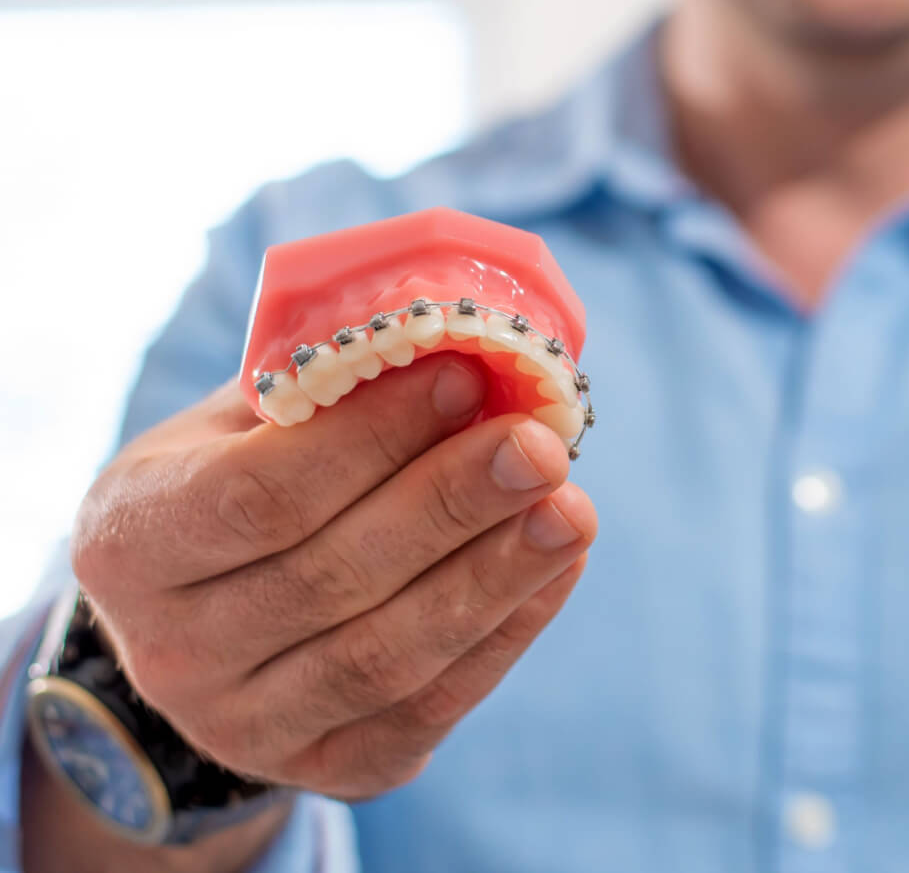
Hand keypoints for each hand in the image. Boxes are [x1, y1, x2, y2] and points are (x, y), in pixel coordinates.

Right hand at [69, 354, 595, 800]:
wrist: (205, 626)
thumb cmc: (236, 486)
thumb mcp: (241, 426)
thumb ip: (327, 389)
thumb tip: (457, 345)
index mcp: (131, 542)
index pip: (260, 496)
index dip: (371, 439)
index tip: (464, 378)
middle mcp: (173, 652)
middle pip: (332, 578)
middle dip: (451, 505)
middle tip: (540, 446)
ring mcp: (245, 727)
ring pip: (386, 656)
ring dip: (495, 578)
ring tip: (571, 509)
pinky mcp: (329, 770)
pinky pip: (429, 708)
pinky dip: (505, 635)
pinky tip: (558, 567)